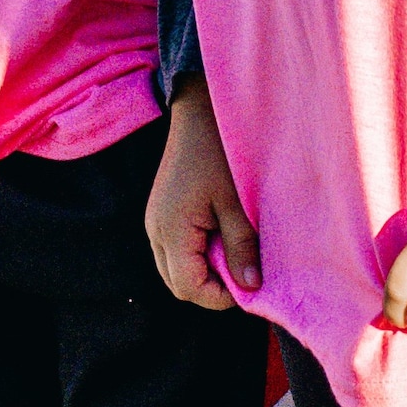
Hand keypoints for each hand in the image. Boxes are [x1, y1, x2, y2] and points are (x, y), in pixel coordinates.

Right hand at [145, 84, 262, 311]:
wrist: (200, 110)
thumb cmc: (221, 152)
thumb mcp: (238, 203)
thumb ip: (241, 248)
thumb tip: (250, 288)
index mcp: (172, 230)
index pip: (189, 288)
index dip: (220, 296)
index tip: (251, 285)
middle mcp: (155, 230)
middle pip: (179, 284)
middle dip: (212, 287)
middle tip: (244, 270)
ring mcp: (156, 221)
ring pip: (176, 269)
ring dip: (205, 271)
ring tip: (234, 251)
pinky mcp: (162, 213)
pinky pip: (176, 250)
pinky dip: (198, 254)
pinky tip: (221, 235)